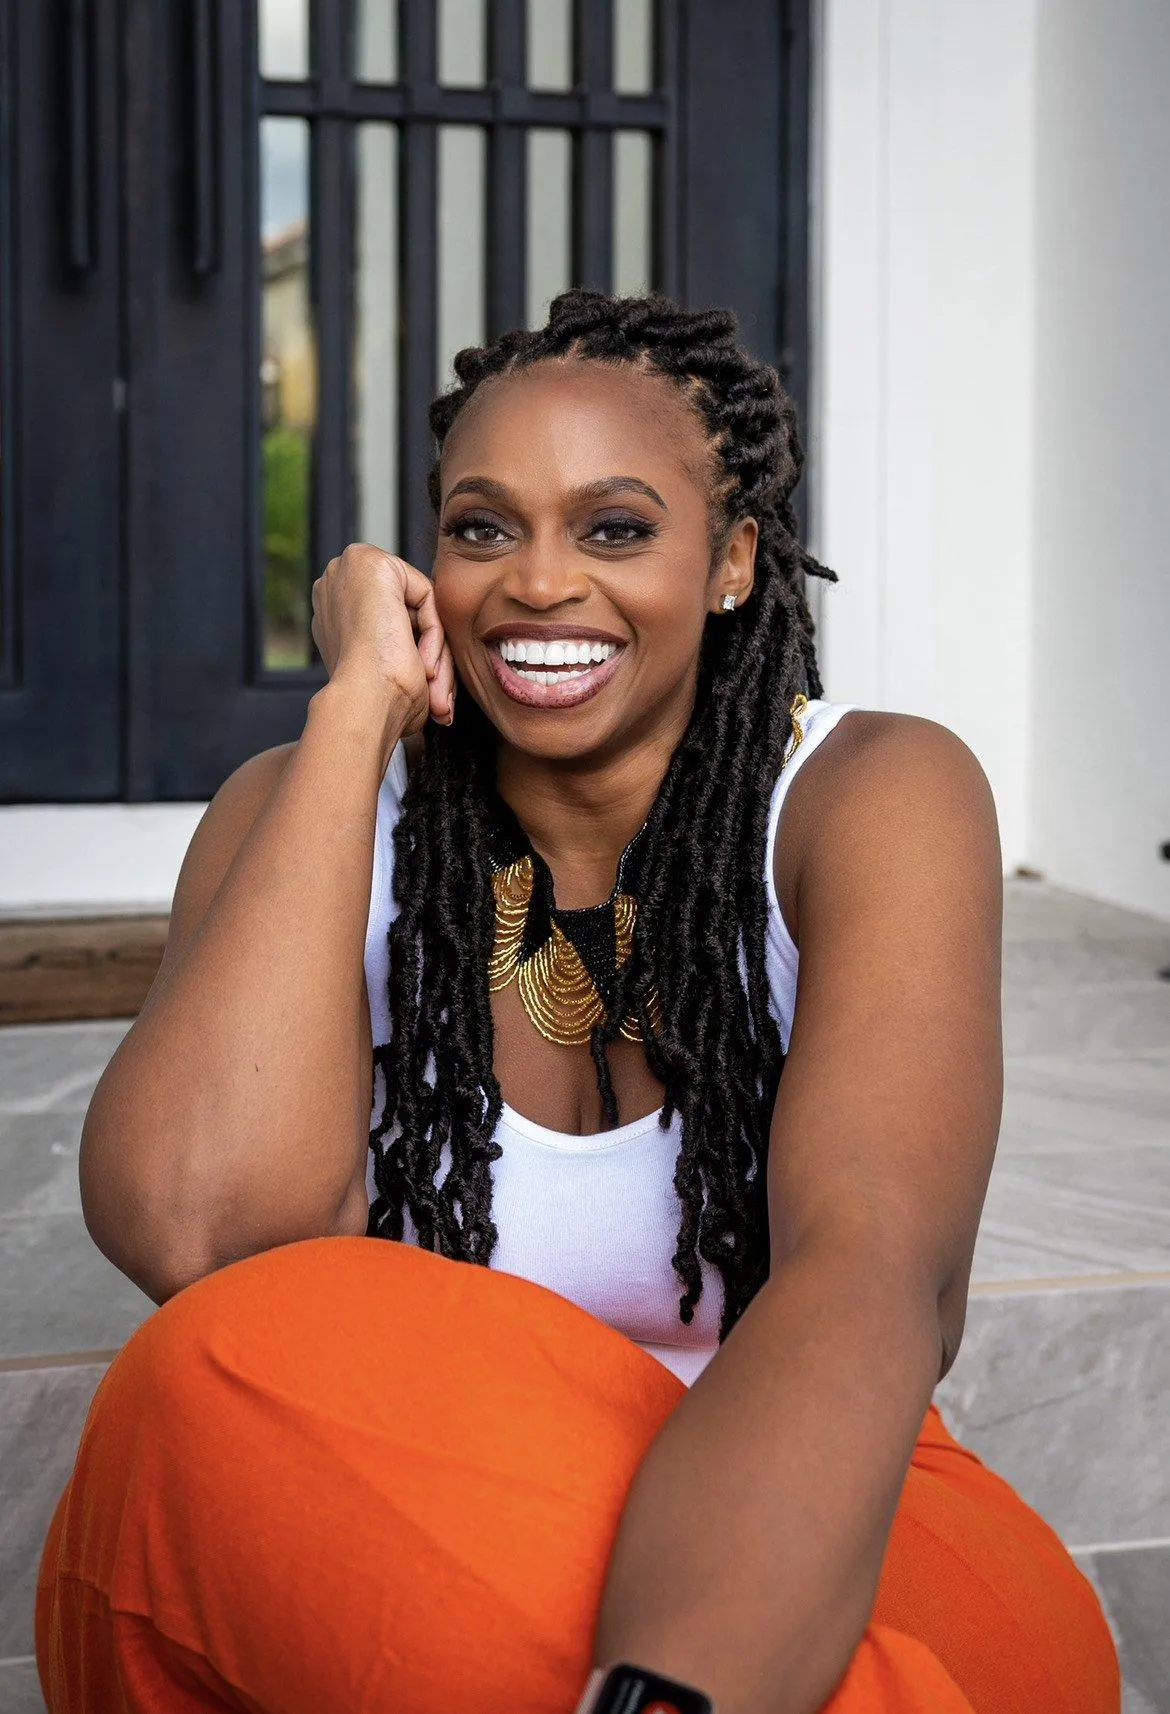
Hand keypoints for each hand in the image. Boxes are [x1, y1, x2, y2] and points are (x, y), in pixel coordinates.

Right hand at [310, 542, 455, 734]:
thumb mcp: (386, 667)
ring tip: (433, 687)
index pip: (394, 621)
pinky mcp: (372, 563)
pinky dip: (434, 633)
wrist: (364, 704)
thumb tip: (427, 654)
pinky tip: (423, 662)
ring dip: (435, 652)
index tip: (427, 688)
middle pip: (408, 612)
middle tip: (439, 697)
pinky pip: (426, 596)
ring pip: (420, 607)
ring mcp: (348, 569)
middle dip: (429, 654)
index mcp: (332, 611)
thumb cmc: (375, 701)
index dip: (414, 655)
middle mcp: (334, 584)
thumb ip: (401, 645)